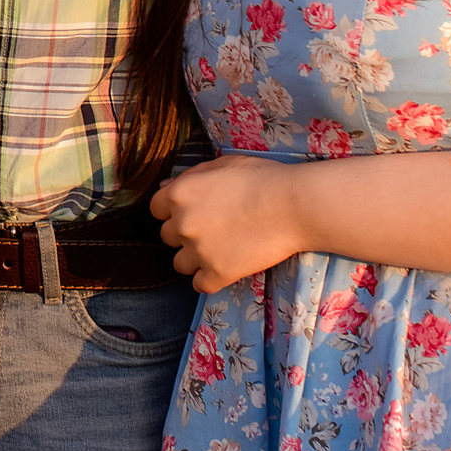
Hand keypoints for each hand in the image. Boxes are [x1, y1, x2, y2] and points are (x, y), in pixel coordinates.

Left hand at [150, 155, 304, 293]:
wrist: (294, 206)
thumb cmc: (262, 179)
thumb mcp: (222, 165)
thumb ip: (191, 176)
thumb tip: (166, 186)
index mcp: (179, 194)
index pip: (157, 209)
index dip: (174, 211)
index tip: (193, 212)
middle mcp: (182, 223)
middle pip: (168, 236)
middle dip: (185, 233)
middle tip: (213, 229)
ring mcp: (199, 251)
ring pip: (180, 263)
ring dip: (195, 258)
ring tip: (220, 249)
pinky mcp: (218, 274)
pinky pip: (199, 285)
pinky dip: (210, 279)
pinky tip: (226, 268)